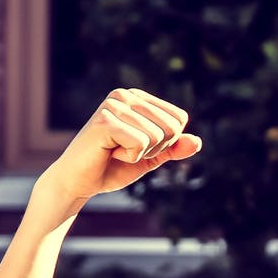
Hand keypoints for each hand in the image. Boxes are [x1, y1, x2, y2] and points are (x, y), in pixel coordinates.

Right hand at [37, 88, 201, 203]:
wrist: (79, 182)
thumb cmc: (112, 166)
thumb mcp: (151, 157)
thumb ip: (174, 148)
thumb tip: (198, 141)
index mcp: (137, 97)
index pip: (179, 119)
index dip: (165, 143)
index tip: (138, 147)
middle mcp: (125, 94)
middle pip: (171, 127)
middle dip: (154, 149)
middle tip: (125, 151)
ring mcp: (114, 105)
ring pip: (157, 137)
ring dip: (140, 154)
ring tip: (115, 151)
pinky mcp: (105, 120)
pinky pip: (141, 143)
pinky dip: (130, 157)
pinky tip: (109, 152)